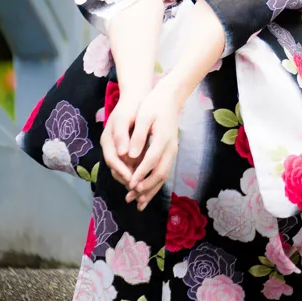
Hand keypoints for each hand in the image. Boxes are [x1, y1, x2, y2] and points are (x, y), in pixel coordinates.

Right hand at [100, 97, 141, 188]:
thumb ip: (122, 136)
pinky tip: (148, 177)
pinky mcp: (127, 149)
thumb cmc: (130, 107)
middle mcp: (111, 147)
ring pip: (123, 168)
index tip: (132, 180)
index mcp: (107, 140)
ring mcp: (118, 149)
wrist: (136, 97)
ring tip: (144, 188)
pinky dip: (137, 171)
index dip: (122, 171)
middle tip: (139, 190)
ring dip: (132, 178)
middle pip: (116, 168)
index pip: (112, 160)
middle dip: (127, 179)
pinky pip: (130, 164)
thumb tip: (123, 154)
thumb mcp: (125, 118)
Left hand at [125, 89, 181, 209]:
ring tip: (139, 203)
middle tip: (132, 198)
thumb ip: (138, 136)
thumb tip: (131, 155)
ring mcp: (172, 150)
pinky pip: (163, 171)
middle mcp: (170, 147)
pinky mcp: (170, 151)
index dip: (140, 174)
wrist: (170, 97)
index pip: (151, 161)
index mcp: (163, 138)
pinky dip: (155, 184)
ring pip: (163, 175)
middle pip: (160, 173)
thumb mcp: (144, 116)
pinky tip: (147, 192)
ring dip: (151, 190)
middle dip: (146, 187)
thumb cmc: (154, 104)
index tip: (130, 185)